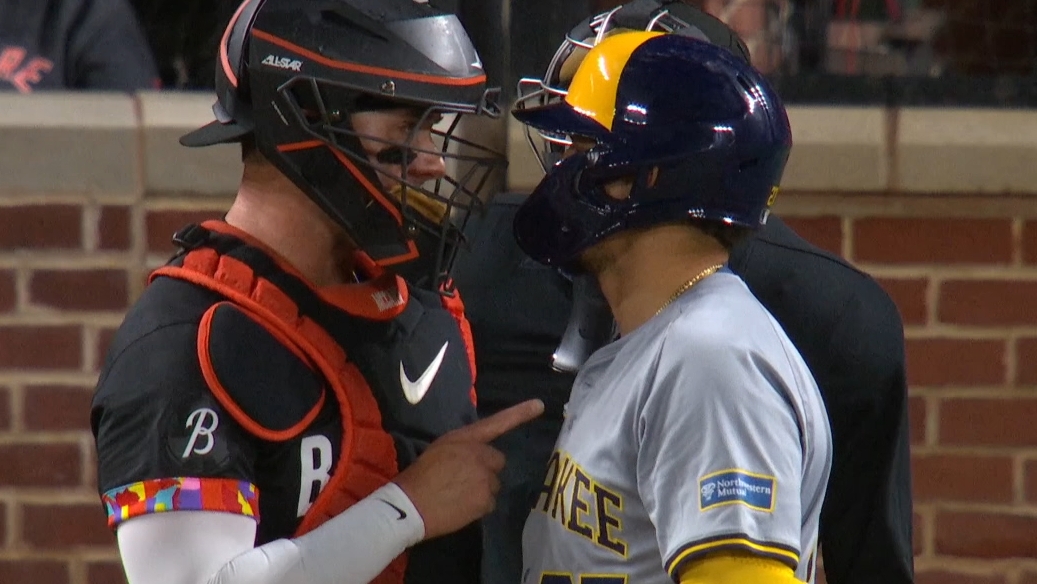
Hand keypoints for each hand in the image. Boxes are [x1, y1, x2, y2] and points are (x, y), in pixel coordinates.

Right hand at [393, 399, 544, 539]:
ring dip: (482, 489)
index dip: (520, 414)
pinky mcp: (487, 499)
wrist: (411, 504)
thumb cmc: (419, 475)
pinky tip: (460, 507)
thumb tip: (472, 459)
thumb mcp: (440, 450)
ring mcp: (486, 478)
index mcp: (466, 439)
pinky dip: (479, 506)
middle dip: (486, 470)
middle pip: (497, 462)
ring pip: (493, 484)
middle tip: (464, 480)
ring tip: (458, 495)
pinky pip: (489, 503)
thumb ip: (462, 450)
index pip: (497, 423)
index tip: (540, 405)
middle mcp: (480, 455)